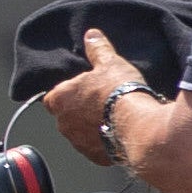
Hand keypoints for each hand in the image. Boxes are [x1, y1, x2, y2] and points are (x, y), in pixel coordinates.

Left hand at [42, 27, 144, 167]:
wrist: (138, 125)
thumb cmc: (119, 92)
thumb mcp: (109, 62)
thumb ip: (97, 49)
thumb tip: (92, 35)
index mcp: (59, 99)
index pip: (54, 96)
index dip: (69, 92)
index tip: (85, 89)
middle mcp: (63, 123)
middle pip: (67, 115)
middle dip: (80, 110)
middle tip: (101, 101)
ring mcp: (78, 142)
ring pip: (80, 133)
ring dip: (92, 126)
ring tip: (113, 116)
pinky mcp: (94, 156)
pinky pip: (95, 148)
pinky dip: (104, 142)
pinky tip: (119, 131)